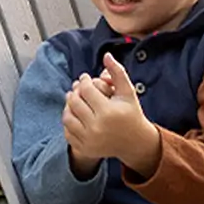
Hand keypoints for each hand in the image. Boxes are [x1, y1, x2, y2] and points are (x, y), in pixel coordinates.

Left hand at [64, 54, 160, 176]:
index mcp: (108, 112)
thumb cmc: (131, 113)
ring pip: (67, 117)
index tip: (85, 78)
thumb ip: (117, 72)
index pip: (86, 90)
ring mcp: (89, 140)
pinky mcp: (85, 149)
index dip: (84, 80)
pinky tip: (75, 114)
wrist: (136, 142)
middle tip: (78, 87)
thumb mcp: (128, 92)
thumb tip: (106, 55)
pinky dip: (69, 121)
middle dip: (74, 91)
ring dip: (68, 105)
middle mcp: (97, 127)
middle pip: (74, 102)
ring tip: (73, 99)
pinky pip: (68, 132)